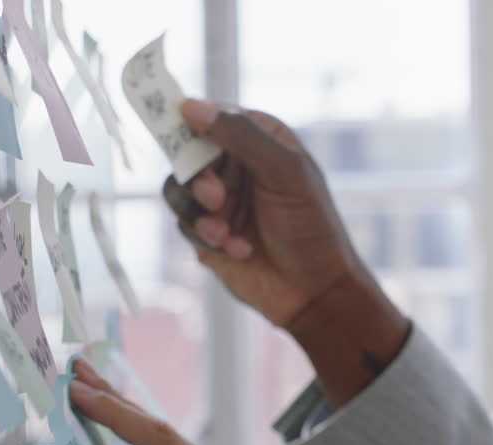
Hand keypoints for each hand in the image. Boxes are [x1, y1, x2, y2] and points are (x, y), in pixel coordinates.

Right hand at [166, 99, 410, 404]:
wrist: (315, 291)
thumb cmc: (312, 227)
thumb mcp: (285, 172)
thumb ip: (241, 135)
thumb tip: (191, 106)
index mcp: (260, 139)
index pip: (212, 116)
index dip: (191, 123)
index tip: (177, 131)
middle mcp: (237, 165)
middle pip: (187, 153)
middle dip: (198, 178)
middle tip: (215, 198)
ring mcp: (221, 199)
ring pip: (179, 189)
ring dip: (200, 212)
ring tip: (224, 233)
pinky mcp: (209, 232)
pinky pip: (185, 224)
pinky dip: (208, 238)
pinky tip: (240, 251)